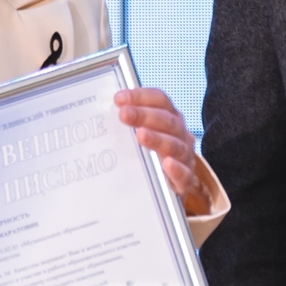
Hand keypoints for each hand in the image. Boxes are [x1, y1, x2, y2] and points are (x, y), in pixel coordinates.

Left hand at [115, 87, 211, 214]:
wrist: (172, 188)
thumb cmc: (153, 157)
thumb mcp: (142, 136)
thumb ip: (129, 124)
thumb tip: (100, 113)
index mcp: (170, 118)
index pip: (160, 100)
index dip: (141, 96)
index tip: (119, 98)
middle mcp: (180, 134)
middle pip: (167, 120)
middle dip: (145, 115)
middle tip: (124, 114)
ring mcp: (184, 157)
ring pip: (175, 145)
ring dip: (157, 139)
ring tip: (141, 135)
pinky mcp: (185, 181)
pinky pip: (184, 174)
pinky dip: (176, 168)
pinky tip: (166, 164)